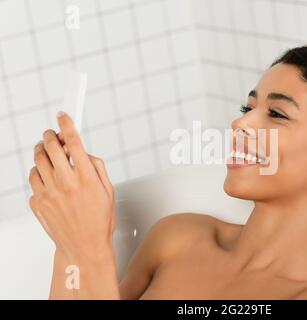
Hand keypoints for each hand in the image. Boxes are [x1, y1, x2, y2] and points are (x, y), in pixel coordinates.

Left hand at [28, 112, 115, 260]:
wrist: (84, 247)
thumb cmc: (99, 221)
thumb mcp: (108, 190)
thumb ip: (97, 167)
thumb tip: (84, 152)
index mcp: (86, 178)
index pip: (73, 141)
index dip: (67, 124)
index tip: (63, 115)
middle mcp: (65, 183)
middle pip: (49, 146)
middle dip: (50, 135)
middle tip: (53, 135)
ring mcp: (49, 193)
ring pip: (37, 160)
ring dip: (42, 152)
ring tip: (49, 155)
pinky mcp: (38, 202)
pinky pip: (32, 179)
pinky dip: (38, 173)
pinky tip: (48, 177)